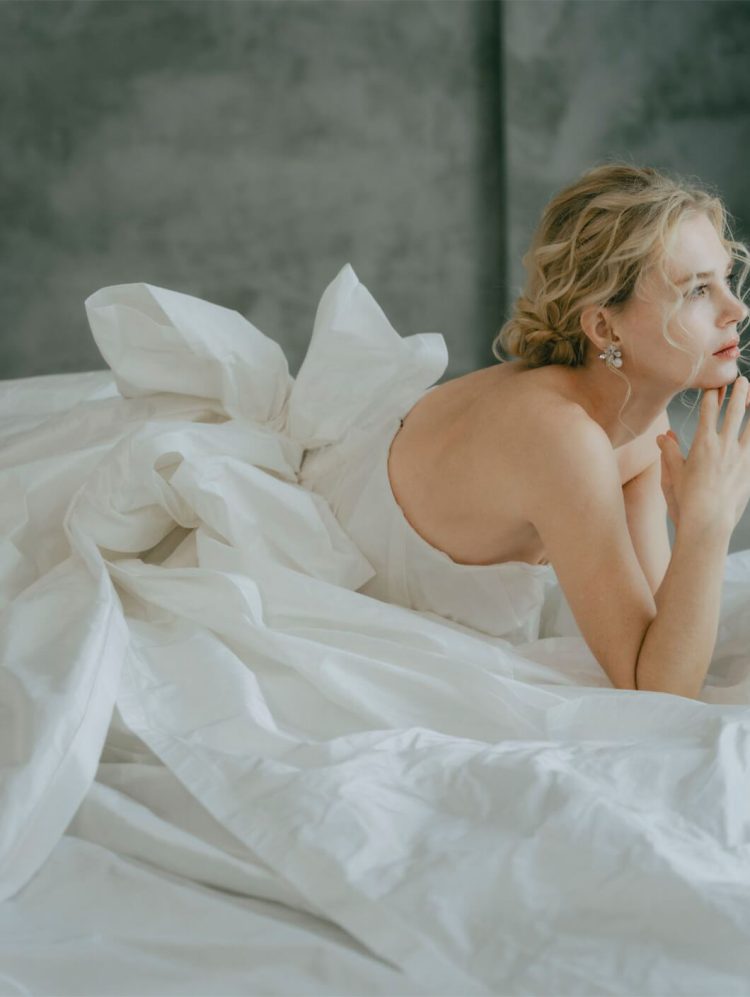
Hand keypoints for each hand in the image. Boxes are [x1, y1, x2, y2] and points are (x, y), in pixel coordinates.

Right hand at [657, 377, 749, 532]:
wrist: (708, 522)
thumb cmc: (687, 500)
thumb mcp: (673, 475)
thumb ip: (669, 452)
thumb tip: (663, 436)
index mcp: (703, 444)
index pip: (708, 410)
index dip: (712, 392)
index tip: (716, 382)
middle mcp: (724, 446)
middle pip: (735, 411)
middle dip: (739, 392)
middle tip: (743, 380)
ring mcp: (741, 457)